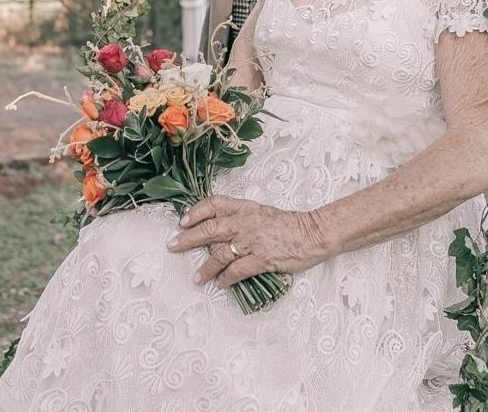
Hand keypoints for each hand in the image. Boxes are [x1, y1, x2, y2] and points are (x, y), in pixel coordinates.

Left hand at [166, 195, 332, 287]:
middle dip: (188, 238)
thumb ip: (243, 217)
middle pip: (210, 228)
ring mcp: (253, 241)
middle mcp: (246, 222)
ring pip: (220, 254)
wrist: (314, 232)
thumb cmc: (291, 224)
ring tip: (197, 277)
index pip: (214, 204)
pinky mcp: (261, 259)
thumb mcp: (263, 212)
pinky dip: (225, 278)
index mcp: (246, 208)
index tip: (184, 220)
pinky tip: (220, 284)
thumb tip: (222, 227)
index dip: (196, 212)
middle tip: (173, 246)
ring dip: (205, 267)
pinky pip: (237, 270)